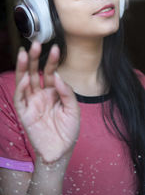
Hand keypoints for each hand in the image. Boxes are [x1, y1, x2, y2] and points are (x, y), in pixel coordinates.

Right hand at [14, 42, 79, 163]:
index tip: (56, 48)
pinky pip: (20, 98)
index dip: (52, 61)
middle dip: (34, 58)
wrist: (61, 151)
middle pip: (35, 73)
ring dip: (23, 68)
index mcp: (53, 92)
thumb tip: (58, 76)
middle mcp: (41, 94)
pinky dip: (21, 88)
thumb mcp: (73, 109)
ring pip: (24, 81)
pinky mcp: (25, 113)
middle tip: (36, 43)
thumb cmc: (69, 130)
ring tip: (24, 53)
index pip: (51, 72)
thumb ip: (67, 92)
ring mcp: (32, 103)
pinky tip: (25, 78)